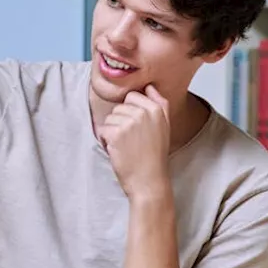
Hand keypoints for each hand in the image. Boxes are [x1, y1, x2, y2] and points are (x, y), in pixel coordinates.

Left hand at [96, 85, 171, 200]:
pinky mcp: (116, 133)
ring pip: (109, 118)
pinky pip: (102, 130)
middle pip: (119, 107)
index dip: (130, 113)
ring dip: (113, 132)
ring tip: (126, 146)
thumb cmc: (154, 156)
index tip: (138, 129)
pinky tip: (118, 151)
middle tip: (132, 140)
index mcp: (157, 108)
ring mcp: (130, 122)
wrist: (149, 180)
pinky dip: (106, 141)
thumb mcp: (164, 127)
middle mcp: (144, 112)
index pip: (132, 96)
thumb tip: (149, 87)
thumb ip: (160, 104)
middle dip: (120, 122)